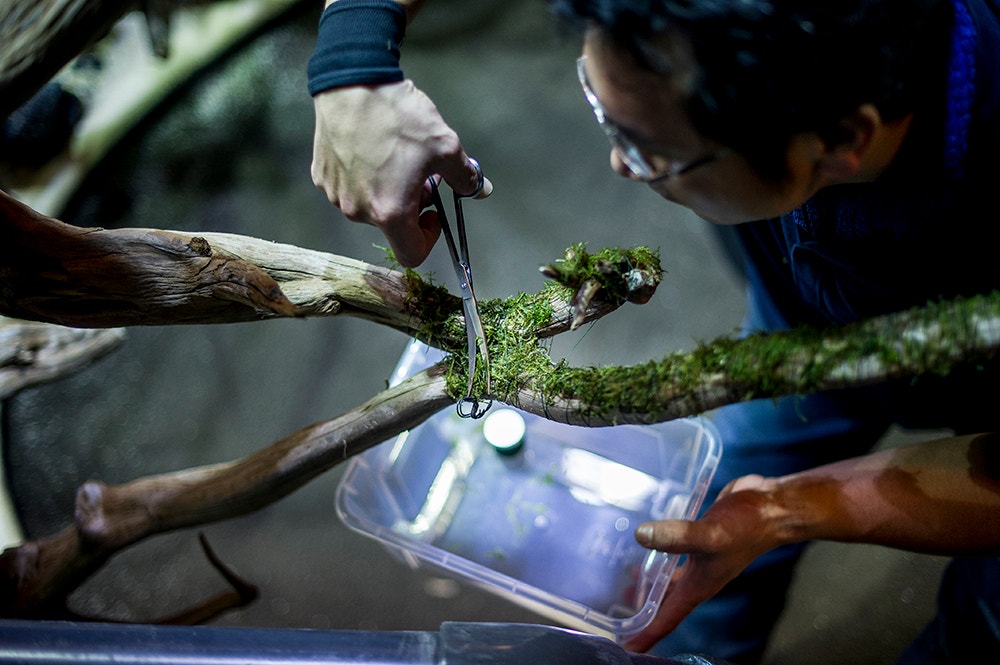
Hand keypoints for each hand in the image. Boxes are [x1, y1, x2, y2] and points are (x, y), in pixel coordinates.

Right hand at [311, 79, 491, 266]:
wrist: (353, 80)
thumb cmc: (399, 116)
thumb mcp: (445, 145)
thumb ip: (465, 177)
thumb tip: (482, 190)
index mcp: (390, 212)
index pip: (411, 253)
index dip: (428, 238)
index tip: (434, 213)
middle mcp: (358, 211)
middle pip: (391, 224)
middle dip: (412, 204)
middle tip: (421, 172)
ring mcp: (336, 195)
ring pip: (370, 205)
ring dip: (387, 190)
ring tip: (396, 155)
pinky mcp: (322, 177)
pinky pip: (349, 188)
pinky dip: (365, 177)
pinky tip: (371, 148)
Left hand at [623, 474, 786, 652]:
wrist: (772, 507)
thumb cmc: (748, 528)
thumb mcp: (709, 535)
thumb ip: (676, 537)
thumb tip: (641, 536)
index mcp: (698, 586)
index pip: (668, 618)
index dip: (646, 635)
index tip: (625, 648)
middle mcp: (698, 576)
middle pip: (665, 603)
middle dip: (643, 612)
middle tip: (618, 616)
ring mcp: (699, 557)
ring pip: (668, 578)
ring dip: (649, 583)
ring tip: (623, 583)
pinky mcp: (699, 537)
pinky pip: (672, 550)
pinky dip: (658, 551)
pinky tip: (646, 541)